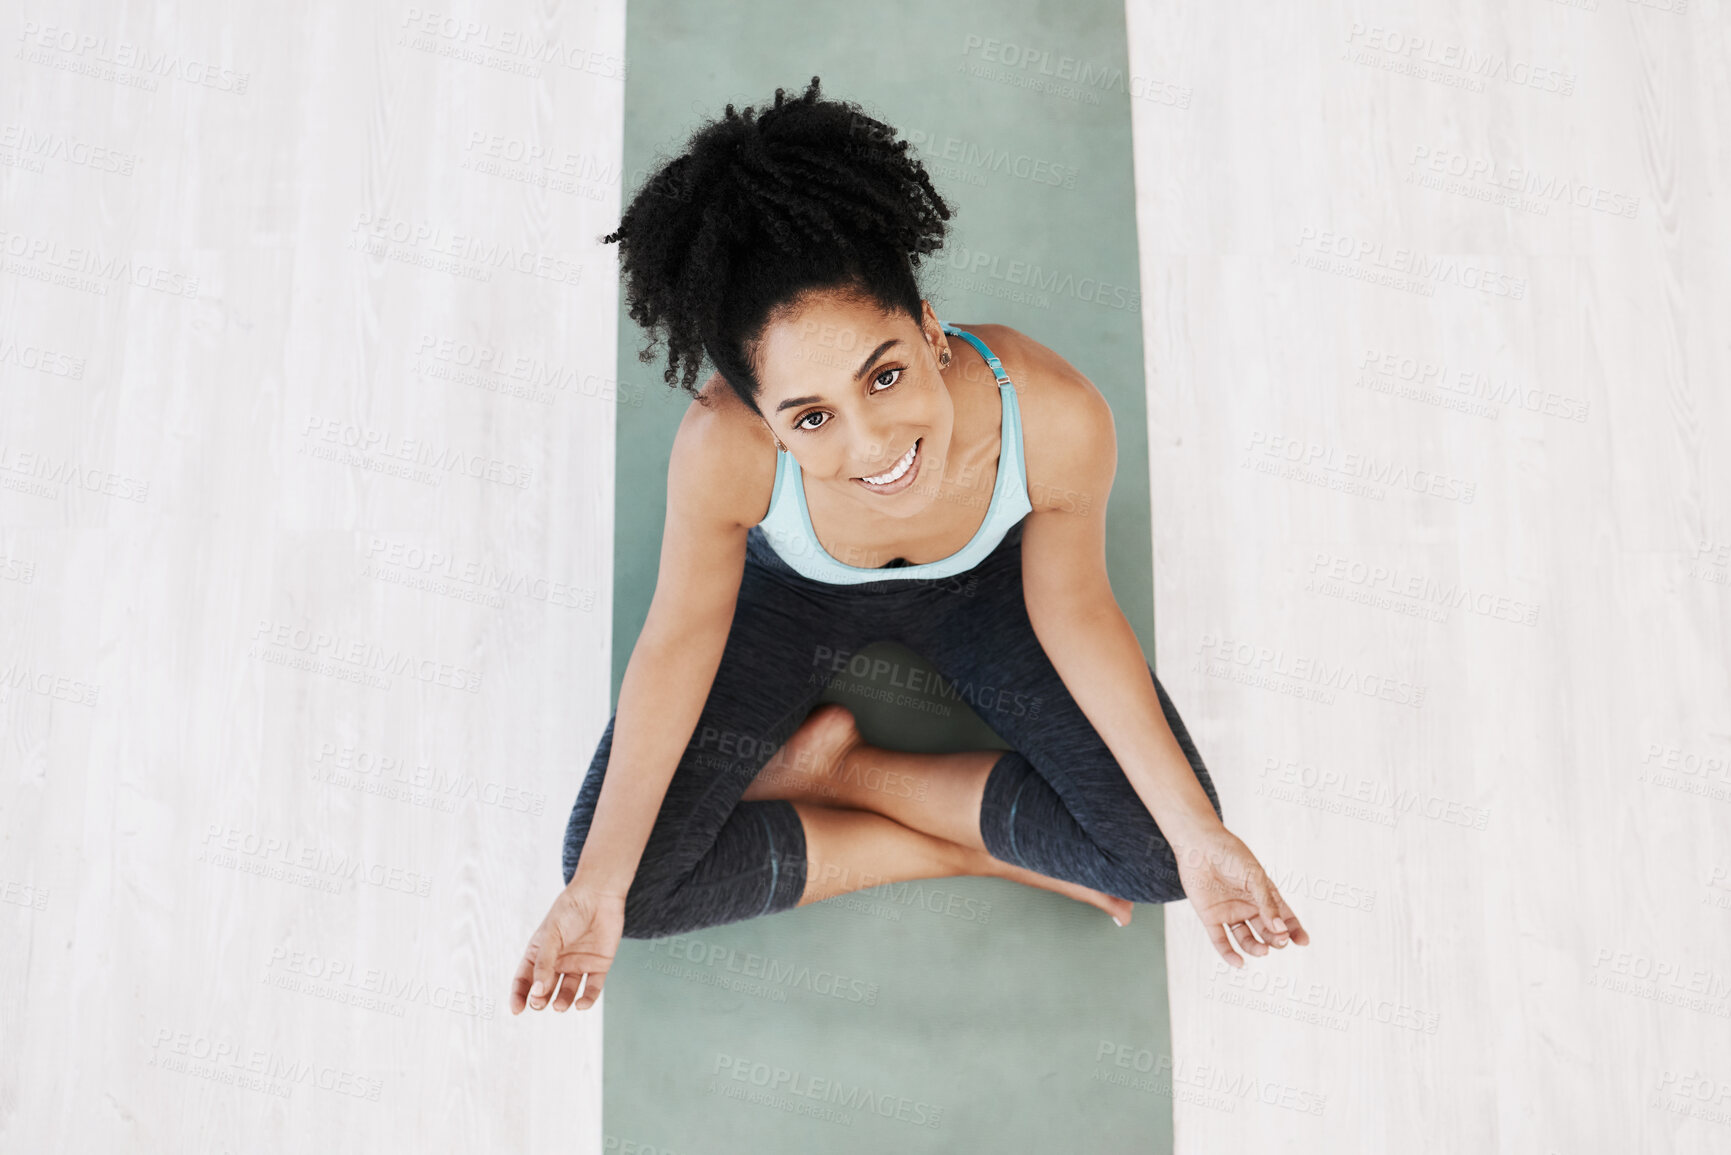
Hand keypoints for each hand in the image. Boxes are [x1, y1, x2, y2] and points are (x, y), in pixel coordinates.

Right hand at [511, 886, 626, 1013]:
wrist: (599, 894)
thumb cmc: (569, 910)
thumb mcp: (551, 936)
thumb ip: (544, 963)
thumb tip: (537, 991)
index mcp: (540, 953)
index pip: (525, 978)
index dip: (519, 995)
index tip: (517, 1009)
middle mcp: (558, 962)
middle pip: (545, 989)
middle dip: (541, 1000)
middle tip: (540, 1003)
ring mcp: (578, 964)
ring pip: (568, 991)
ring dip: (562, 1001)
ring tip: (559, 1006)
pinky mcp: (598, 966)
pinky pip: (592, 988)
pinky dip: (587, 999)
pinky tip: (581, 1004)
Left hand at [1170, 823, 1310, 966]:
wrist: (1199, 845)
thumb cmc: (1230, 856)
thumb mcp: (1255, 878)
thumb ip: (1267, 904)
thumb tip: (1281, 929)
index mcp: (1264, 895)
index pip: (1284, 916)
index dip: (1295, 930)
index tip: (1303, 942)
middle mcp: (1248, 906)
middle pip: (1267, 931)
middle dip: (1276, 939)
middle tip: (1280, 941)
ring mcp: (1230, 912)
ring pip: (1246, 939)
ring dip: (1256, 948)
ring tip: (1263, 951)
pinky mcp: (1211, 917)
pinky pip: (1221, 940)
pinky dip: (1229, 953)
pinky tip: (1238, 962)